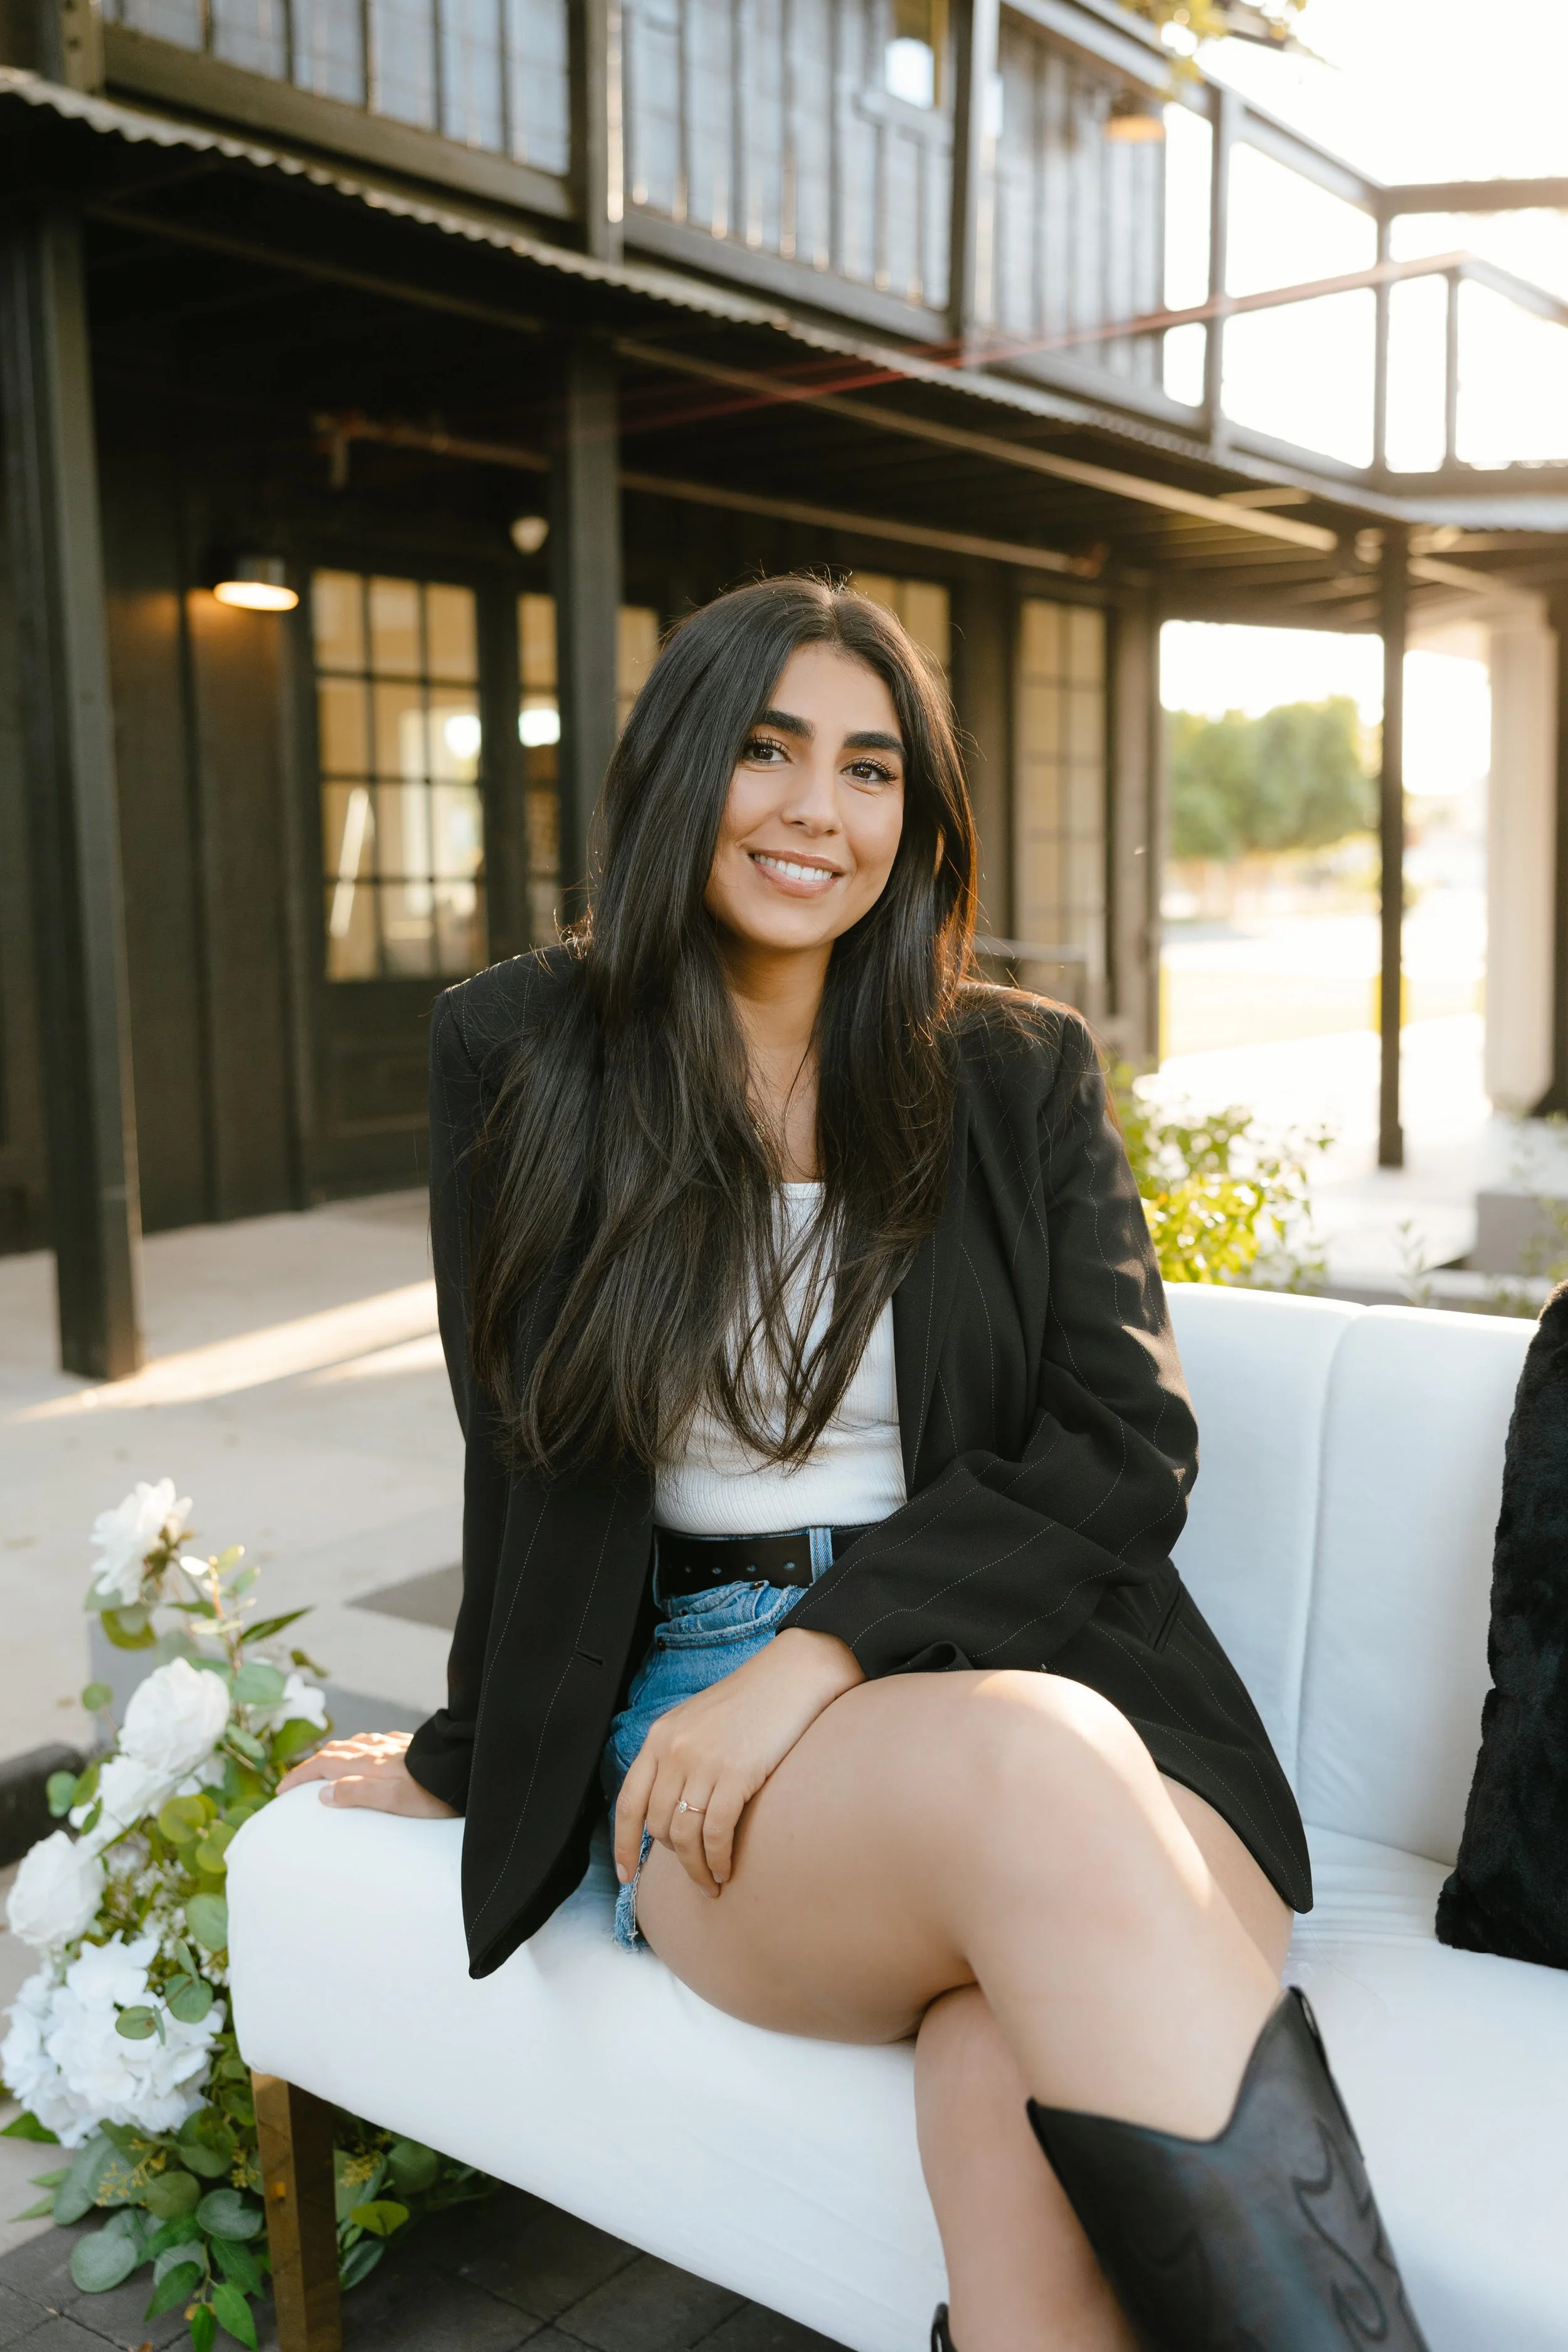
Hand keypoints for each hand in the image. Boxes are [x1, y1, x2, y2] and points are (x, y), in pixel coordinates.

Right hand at [277, 1730, 456, 1818]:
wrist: (466, 1772)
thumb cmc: (432, 1794)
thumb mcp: (393, 1801)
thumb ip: (357, 1794)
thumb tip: (322, 1794)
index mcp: (369, 1763)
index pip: (324, 1764)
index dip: (299, 1775)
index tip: (281, 1791)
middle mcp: (379, 1749)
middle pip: (336, 1750)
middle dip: (312, 1764)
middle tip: (298, 1781)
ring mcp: (395, 1746)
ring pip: (356, 1743)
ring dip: (335, 1753)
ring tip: (327, 1766)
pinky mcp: (412, 1746)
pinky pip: (377, 1742)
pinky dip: (361, 1747)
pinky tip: (369, 1752)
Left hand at [613, 1626, 861, 1897]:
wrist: (792, 1675)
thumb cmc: (751, 1701)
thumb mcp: (698, 1722)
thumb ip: (677, 1758)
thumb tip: (672, 1809)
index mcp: (660, 1737)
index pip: (629, 1802)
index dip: (623, 1844)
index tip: (626, 1876)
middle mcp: (674, 1750)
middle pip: (658, 1825)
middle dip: (674, 1857)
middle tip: (695, 1872)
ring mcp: (703, 1763)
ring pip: (685, 1836)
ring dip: (697, 1868)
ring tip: (712, 1882)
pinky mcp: (735, 1774)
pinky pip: (716, 1832)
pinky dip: (718, 1858)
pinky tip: (726, 1869)